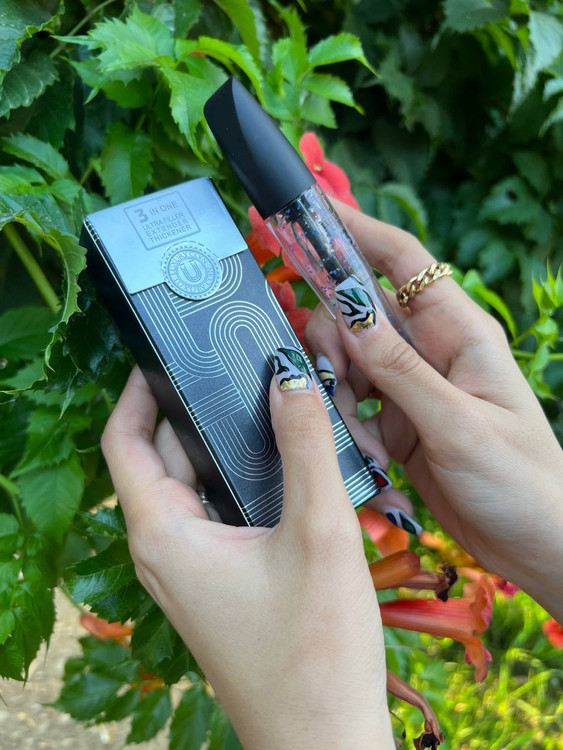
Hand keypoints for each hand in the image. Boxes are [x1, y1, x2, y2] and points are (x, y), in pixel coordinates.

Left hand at [102, 363, 393, 749]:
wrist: (324, 737)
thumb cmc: (316, 648)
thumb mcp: (317, 531)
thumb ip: (304, 445)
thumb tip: (289, 373)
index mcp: (164, 533)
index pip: (124, 440)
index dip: (138, 389)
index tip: (168, 349)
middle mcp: (166, 547)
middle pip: (165, 456)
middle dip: (196, 407)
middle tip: (240, 363)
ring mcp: (192, 566)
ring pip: (197, 483)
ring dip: (225, 443)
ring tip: (268, 399)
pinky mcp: (219, 579)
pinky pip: (218, 510)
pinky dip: (241, 478)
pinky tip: (285, 459)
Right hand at [306, 200, 562, 620]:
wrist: (537, 543)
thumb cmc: (520, 480)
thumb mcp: (458, 424)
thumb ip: (400, 370)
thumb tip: (347, 313)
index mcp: (459, 332)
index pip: (401, 261)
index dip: (355, 230)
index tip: (306, 214)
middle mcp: (432, 351)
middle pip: (359, 314)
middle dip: (334, 342)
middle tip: (332, 382)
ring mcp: (413, 387)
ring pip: (349, 363)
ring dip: (340, 395)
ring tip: (367, 442)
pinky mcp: (399, 423)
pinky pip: (353, 407)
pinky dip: (349, 428)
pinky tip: (373, 460)